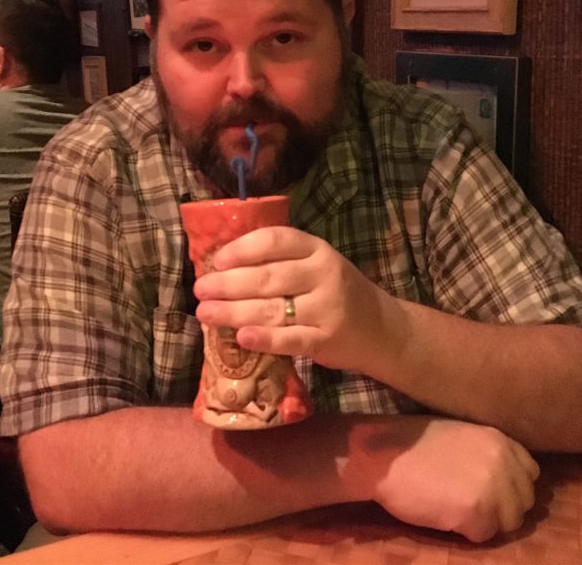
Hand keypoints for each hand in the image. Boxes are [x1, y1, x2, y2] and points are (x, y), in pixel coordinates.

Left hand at [193, 226, 394, 371]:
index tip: (217, 261)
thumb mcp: (315, 266)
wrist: (381, 329)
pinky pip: (291, 339)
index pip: (275, 241)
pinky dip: (265, 339)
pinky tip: (241, 338)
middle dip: (228, 284)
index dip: (242, 249)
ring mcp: (327, 308)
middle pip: (268, 277)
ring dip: (234, 312)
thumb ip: (279, 262)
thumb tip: (221, 266)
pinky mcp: (327, 339)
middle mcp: (324, 274)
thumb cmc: (335, 293)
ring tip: (205, 314)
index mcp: (317, 249)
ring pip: (273, 309)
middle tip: (200, 290)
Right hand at [346, 417, 539, 541]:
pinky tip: (446, 517)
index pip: (530, 473)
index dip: (511, 486)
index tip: (491, 490)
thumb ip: (486, 452)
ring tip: (459, 512)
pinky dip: (467, 533)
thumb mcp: (460, 435)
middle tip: (472, 506)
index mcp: (500, 441)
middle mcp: (504, 463)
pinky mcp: (476, 513)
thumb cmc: (411, 443)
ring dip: (487, 522)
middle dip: (502, 508)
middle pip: (524, 502)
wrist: (382, 455)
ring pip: (509, 523)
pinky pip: (484, 536)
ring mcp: (493, 489)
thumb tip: (501, 475)